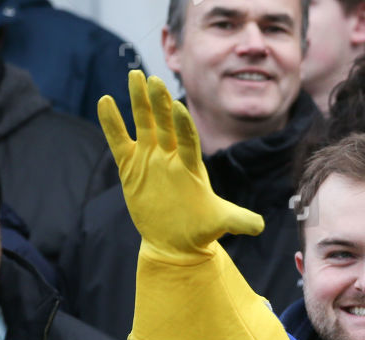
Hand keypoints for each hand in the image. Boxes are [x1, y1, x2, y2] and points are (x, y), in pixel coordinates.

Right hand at [98, 70, 263, 261]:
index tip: (178, 106)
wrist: (175, 240)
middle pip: (164, 124)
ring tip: (135, 75)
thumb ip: (240, 221)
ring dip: (138, 101)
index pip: (187, 139)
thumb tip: (260, 227)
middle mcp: (170, 156)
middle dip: (159, 103)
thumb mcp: (220, 223)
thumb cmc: (199, 228)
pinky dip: (111, 123)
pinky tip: (104, 101)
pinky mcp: (130, 165)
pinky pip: (118, 140)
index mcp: (191, 165)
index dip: (182, 124)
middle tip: (153, 78)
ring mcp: (150, 158)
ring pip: (143, 124)